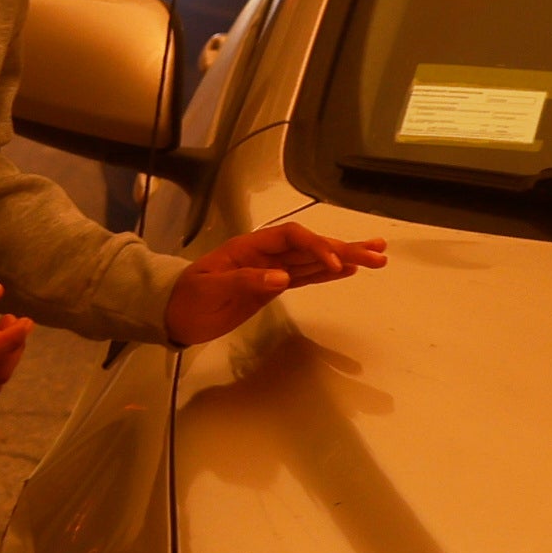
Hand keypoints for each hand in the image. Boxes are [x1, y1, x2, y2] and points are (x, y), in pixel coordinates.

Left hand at [165, 215, 389, 345]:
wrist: (172, 314)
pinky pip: (305, 277)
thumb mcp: (209, 290)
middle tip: (379, 253)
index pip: (291, 238)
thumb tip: (282, 277)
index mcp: (248, 247)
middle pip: (310, 247)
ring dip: (344, 259)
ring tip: (378, 257)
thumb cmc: (186, 299)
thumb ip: (244, 281)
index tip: (336, 263)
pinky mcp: (272, 286)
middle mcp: (264, 254)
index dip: (316, 247)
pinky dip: (327, 274)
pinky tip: (349, 271)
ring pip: (313, 261)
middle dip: (344, 249)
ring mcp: (270, 270)